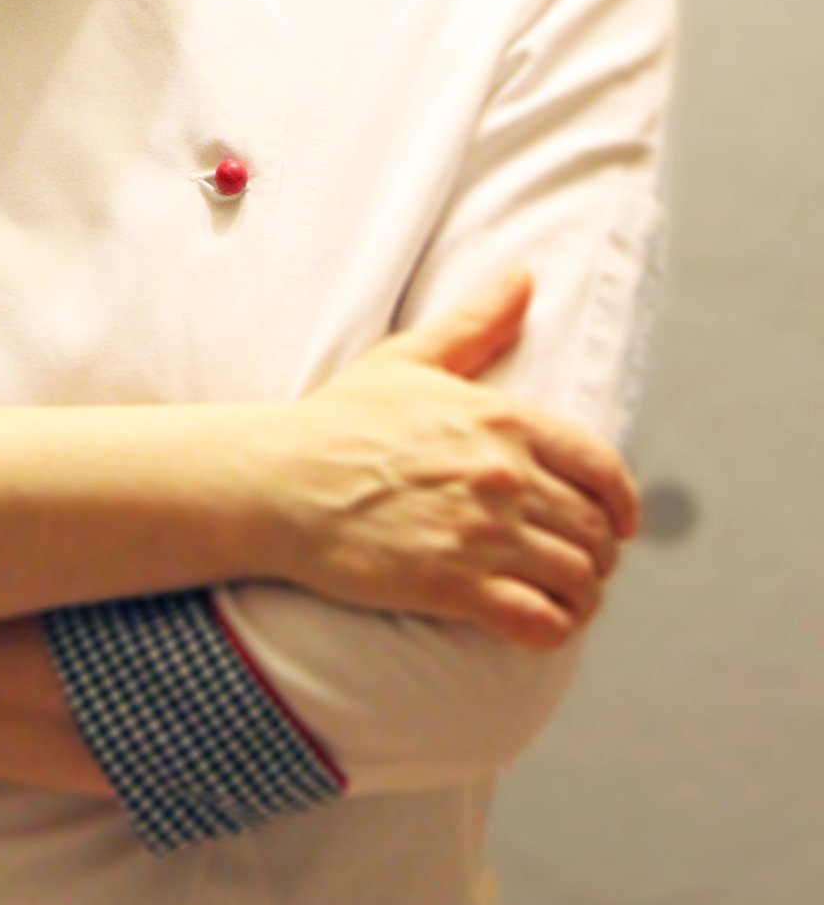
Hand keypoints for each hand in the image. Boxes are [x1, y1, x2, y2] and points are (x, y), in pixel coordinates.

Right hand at [276, 269, 638, 651]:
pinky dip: (557, 628)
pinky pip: (540, 622)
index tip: (621, 522)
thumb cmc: (339, 419)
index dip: (624, 502)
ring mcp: (480, 534)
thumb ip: (478, 322)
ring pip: (576, 579)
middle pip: (594, 530)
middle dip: (600, 553)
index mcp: (500, 419)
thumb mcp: (411, 359)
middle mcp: (502, 476)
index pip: (601, 467)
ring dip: (583, 594)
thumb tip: (525, 276)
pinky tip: (545, 622)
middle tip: (585, 563)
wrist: (280, 482)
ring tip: (569, 597)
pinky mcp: (454, 587)